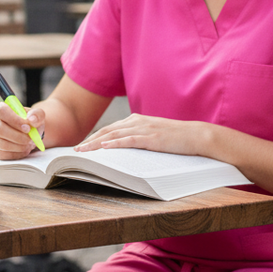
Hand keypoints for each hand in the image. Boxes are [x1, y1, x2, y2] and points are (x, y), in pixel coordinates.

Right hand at [0, 100, 44, 160]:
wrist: (29, 133)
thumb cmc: (30, 122)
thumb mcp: (36, 115)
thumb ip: (37, 115)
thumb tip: (32, 119)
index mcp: (2, 109)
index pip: (2, 111)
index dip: (15, 120)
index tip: (27, 128)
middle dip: (18, 136)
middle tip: (30, 138)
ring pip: (2, 144)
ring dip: (19, 146)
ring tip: (29, 143)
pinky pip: (5, 154)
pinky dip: (18, 153)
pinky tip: (25, 149)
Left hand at [75, 113, 209, 155]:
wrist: (196, 136)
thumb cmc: (175, 138)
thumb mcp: (152, 135)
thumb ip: (137, 138)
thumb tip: (121, 149)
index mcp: (136, 120)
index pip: (110, 129)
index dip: (94, 137)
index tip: (82, 146)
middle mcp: (137, 122)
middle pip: (107, 131)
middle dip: (90, 141)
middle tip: (76, 151)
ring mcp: (144, 129)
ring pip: (114, 135)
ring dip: (96, 143)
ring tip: (83, 151)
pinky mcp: (152, 138)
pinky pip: (129, 140)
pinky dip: (115, 143)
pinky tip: (104, 147)